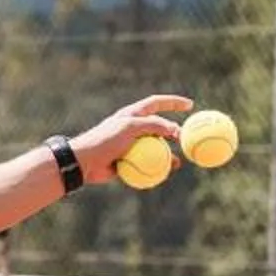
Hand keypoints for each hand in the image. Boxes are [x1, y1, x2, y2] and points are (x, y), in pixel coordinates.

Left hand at [69, 93, 192, 185]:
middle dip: (174, 134)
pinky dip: (158, 168)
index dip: (174, 102)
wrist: (85, 162)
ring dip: (168, 155)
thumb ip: (153, 125)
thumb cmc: (105, 140)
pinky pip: (148, 164)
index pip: (157, 103)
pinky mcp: (129, 161)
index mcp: (132, 114)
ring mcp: (132, 145)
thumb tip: (176, 129)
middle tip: (187, 141)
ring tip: (178, 162)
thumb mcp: (130, 127)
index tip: (190, 105)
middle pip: (160, 128)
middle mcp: (133, 128)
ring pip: (156, 148)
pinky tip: (166, 173)